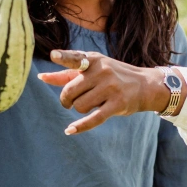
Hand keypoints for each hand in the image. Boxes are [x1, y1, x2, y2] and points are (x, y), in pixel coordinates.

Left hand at [38, 50, 168, 134]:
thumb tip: (41, 77)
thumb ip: (66, 74)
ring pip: (80, 106)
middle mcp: (102, 71)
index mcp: (94, 60)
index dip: (63, 57)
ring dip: (81, 109)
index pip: (76, 59)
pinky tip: (70, 131)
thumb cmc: (112, 76)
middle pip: (70, 91)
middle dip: (67, 100)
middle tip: (70, 102)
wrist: (144, 85)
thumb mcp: (92, 70)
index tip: (53, 55)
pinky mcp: (117, 104)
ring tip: (92, 103)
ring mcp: (111, 88)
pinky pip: (93, 118)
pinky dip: (80, 126)